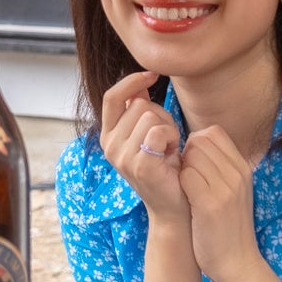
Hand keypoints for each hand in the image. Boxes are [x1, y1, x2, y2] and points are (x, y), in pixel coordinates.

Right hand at [99, 71, 186, 225]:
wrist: (174, 206)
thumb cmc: (165, 168)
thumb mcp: (148, 135)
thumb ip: (140, 112)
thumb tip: (139, 87)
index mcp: (108, 136)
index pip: (113, 97)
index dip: (131, 81)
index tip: (152, 75)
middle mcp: (110, 146)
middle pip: (139, 104)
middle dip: (161, 114)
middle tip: (168, 139)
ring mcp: (122, 157)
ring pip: (150, 115)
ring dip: (169, 127)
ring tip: (170, 148)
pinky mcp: (139, 165)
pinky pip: (159, 131)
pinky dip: (173, 137)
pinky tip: (173, 152)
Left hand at [179, 126, 262, 281]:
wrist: (238, 263)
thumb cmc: (228, 226)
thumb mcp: (234, 190)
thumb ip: (220, 166)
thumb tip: (195, 143)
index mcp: (242, 167)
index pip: (214, 132)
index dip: (196, 143)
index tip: (192, 163)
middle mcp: (237, 173)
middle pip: (200, 140)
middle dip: (186, 154)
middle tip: (186, 177)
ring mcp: (226, 187)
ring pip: (191, 156)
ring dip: (182, 169)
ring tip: (188, 190)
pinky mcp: (211, 203)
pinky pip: (186, 176)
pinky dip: (180, 185)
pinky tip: (186, 200)